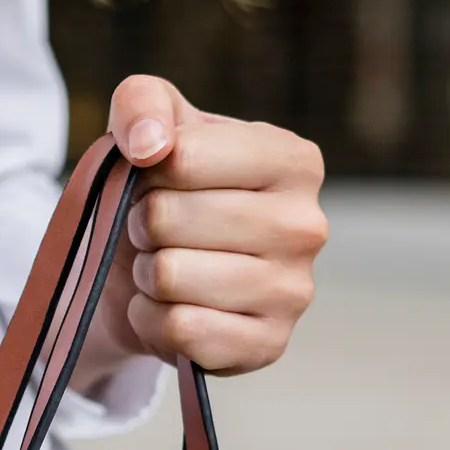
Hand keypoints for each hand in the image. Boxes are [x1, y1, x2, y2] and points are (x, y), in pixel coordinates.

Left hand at [96, 75, 327, 376]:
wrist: (155, 269)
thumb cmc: (164, 189)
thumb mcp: (148, 124)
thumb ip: (142, 104)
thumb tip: (150, 145)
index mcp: (293, 160)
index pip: (180, 158)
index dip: (145, 171)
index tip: (156, 179)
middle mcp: (307, 225)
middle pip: (169, 219)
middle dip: (144, 225)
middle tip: (158, 230)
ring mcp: (294, 292)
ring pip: (169, 276)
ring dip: (147, 273)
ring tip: (166, 265)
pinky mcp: (268, 345)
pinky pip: (179, 330)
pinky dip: (152, 320)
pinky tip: (171, 307)